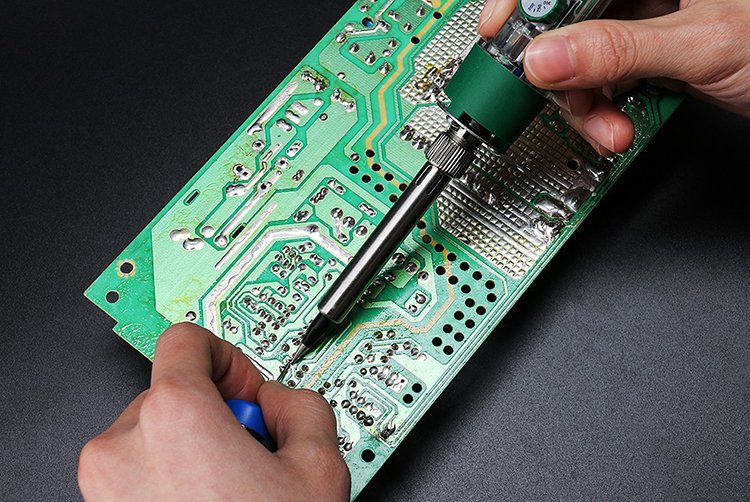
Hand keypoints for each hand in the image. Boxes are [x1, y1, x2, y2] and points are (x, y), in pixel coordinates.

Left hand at [78, 323, 349, 500]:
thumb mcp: (319, 466)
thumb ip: (303, 405)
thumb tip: (284, 403)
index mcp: (173, 415)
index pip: (187, 340)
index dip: (228, 356)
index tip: (245, 386)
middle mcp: (123, 446)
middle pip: (173, 391)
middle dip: (217, 414)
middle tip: (251, 453)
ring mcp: (103, 487)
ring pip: (154, 435)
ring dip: (195, 450)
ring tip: (231, 491)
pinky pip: (137, 473)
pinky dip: (171, 480)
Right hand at [479, 0, 749, 154]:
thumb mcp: (702, 47)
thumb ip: (616, 51)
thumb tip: (543, 59)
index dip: (528, 0)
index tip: (500, 33)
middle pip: (571, 13)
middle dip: (562, 66)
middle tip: (558, 95)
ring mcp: (654, 13)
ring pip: (585, 50)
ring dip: (586, 100)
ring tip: (608, 126)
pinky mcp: (655, 47)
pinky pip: (608, 72)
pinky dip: (606, 105)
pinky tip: (620, 122)